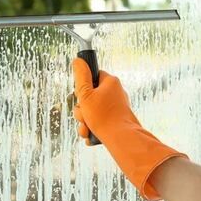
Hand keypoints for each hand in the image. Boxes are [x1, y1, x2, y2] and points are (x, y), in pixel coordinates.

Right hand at [72, 58, 186, 200]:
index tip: (80, 96)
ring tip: (86, 128)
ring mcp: (117, 107)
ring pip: (92, 111)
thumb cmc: (104, 116)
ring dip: (84, 121)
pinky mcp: (117, 120)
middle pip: (90, 96)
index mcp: (110, 82)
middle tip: (83, 115)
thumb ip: (80, 76)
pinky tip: (90, 135)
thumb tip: (78, 60)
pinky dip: (92, 128)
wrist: (122, 140)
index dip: (82, 87)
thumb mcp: (85, 94)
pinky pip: (99, 121)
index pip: (92, 76)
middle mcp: (115, 93)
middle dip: (81, 109)